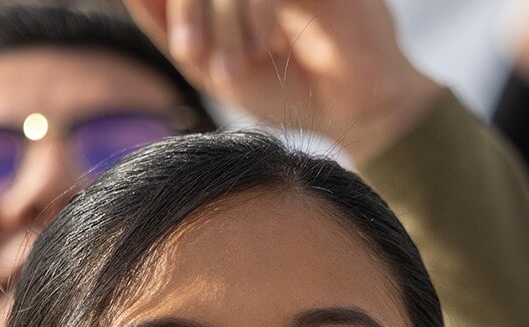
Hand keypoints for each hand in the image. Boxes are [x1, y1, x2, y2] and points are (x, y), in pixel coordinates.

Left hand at [128, 0, 442, 160]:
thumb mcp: (214, 66)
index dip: (177, 7)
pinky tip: (264, 48)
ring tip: (234, 67)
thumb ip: (170, 28)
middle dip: (192, 10)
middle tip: (194, 55)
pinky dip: (257, 13)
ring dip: (224, 18)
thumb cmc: (288, 91)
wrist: (357, 114)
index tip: (184, 48)